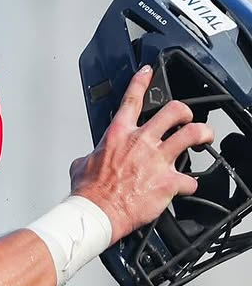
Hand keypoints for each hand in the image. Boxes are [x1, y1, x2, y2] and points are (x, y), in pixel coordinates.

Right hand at [69, 66, 212, 240]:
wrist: (97, 213)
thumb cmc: (89, 192)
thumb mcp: (81, 166)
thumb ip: (91, 156)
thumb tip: (90, 159)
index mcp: (119, 134)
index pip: (132, 98)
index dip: (142, 81)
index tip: (148, 72)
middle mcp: (141, 142)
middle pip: (173, 110)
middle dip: (184, 111)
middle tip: (186, 118)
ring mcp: (157, 160)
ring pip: (192, 134)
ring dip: (202, 134)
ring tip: (204, 138)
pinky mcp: (168, 182)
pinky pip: (190, 180)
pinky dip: (189, 184)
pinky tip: (186, 187)